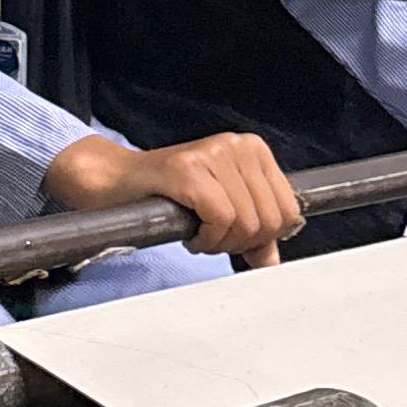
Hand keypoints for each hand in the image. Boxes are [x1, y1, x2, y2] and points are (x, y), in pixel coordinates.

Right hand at [45, 127, 305, 269]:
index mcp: (254, 150)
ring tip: (197, 234)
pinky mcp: (189, 169)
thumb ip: (251, 233)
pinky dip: (205, 238)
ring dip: (219, 243)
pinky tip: (189, 233)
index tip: (235, 238)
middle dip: (240, 243)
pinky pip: (219, 218)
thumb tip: (270, 260)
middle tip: (211, 238)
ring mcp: (213, 154)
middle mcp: (237, 145)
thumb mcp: (221, 210)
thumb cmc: (168, 194)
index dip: (264, 237)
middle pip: (269, 220)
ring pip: (245, 222)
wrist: (117, 181)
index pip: (289, 210)